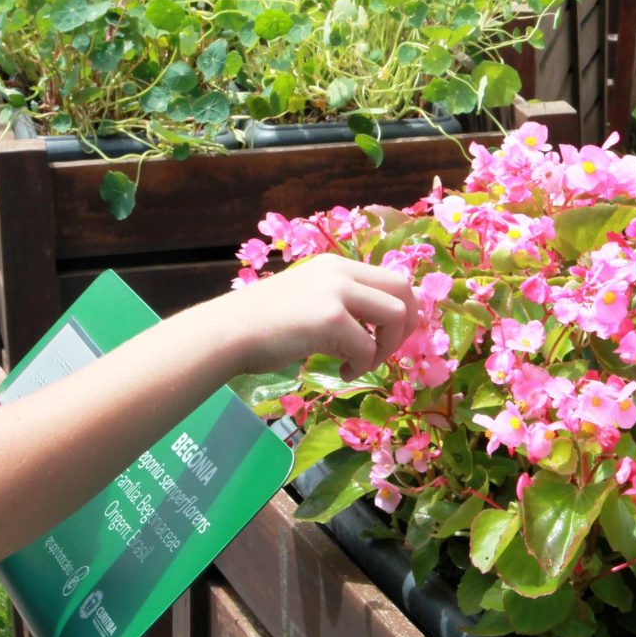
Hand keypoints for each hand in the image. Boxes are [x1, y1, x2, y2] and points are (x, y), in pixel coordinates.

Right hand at [214, 254, 419, 379]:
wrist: (229, 332)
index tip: (389, 334)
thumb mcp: (308, 298)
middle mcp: (340, 271)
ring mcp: (337, 293)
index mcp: (335, 265)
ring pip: (395, 316)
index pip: (392, 277)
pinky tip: (340, 371)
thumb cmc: (262, 322)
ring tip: (361, 362)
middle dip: (407, 324)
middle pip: (403, 290)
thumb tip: (380, 321)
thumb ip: (341, 301)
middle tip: (388, 349)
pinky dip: (360, 366)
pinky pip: (368, 348)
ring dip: (386, 347)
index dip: (402, 308)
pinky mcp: (331, 320)